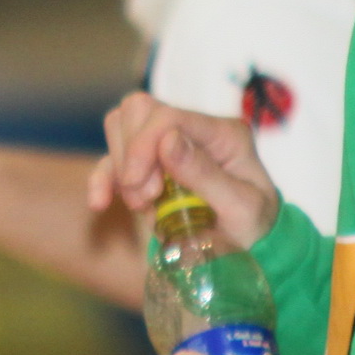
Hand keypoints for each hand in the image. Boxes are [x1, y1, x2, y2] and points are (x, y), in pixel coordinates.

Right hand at [88, 93, 279, 245]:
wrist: (250, 245)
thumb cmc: (253, 226)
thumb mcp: (242, 208)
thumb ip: (206, 175)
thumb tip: (168, 141)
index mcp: (223, 132)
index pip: (168, 115)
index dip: (143, 145)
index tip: (141, 188)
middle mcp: (194, 129)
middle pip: (138, 109)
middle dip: (131, 154)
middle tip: (146, 196)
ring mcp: (169, 143)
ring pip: (119, 124)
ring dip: (119, 166)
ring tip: (141, 203)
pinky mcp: (149, 162)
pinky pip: (111, 156)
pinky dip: (101, 178)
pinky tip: (100, 203)